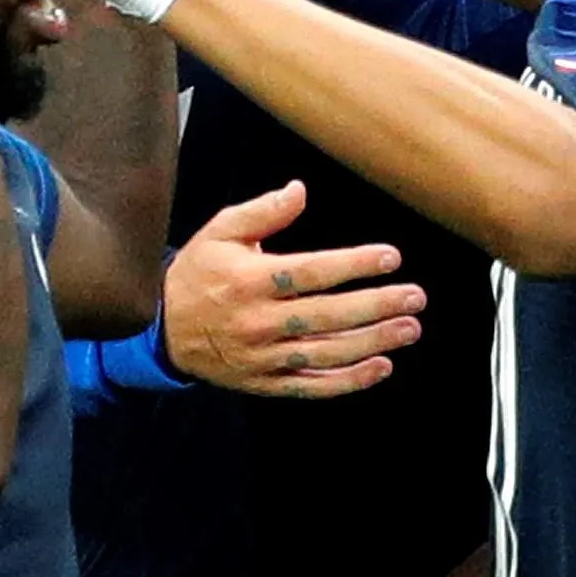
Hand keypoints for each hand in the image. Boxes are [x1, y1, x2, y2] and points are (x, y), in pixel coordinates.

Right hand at [163, 183, 422, 398]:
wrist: (161, 329)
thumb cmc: (198, 274)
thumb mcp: (219, 232)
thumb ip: (262, 212)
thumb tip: (300, 190)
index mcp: (249, 281)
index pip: (310, 273)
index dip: (353, 265)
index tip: (391, 258)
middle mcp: (258, 321)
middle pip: (326, 316)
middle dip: (376, 306)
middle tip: (415, 298)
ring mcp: (263, 357)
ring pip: (325, 354)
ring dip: (372, 343)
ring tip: (409, 329)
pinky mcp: (265, 382)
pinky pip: (312, 386)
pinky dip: (348, 382)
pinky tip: (381, 367)